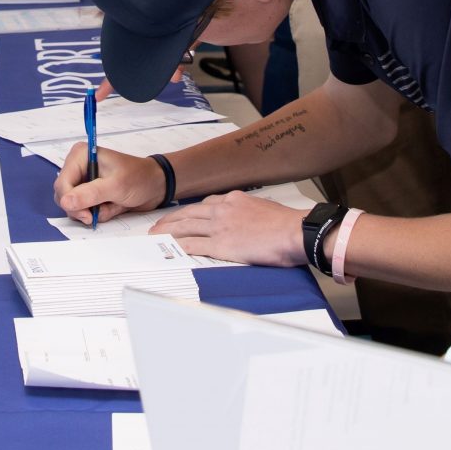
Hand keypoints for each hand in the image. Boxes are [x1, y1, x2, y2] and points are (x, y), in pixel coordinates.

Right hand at [54, 146, 167, 223]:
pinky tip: (112, 207)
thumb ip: (90, 194)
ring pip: (73, 206)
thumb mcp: (116, 186)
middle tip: (96, 214)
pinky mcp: (90, 194)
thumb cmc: (139, 178)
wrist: (156, 186)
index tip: (86, 214)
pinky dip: (97, 214)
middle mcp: (79, 167)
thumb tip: (65, 201)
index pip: (62, 183)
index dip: (70, 201)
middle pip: (64, 196)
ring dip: (92, 212)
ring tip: (110, 206)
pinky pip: (84, 210)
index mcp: (81, 156)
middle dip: (81, 208)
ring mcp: (84, 182)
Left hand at [152, 191, 307, 266]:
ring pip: (185, 227)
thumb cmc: (287, 224)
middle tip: (158, 224)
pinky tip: (171, 249)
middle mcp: (223, 209)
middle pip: (189, 213)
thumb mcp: (265, 209)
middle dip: (171, 219)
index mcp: (234, 200)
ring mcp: (220, 226)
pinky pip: (193, 244)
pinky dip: (179, 246)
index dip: (190, 211)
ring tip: (156, 235)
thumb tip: (248, 223)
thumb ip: (250, 213)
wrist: (295, 231)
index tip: (181, 215)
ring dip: (168, 231)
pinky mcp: (221, 244)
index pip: (205, 204)